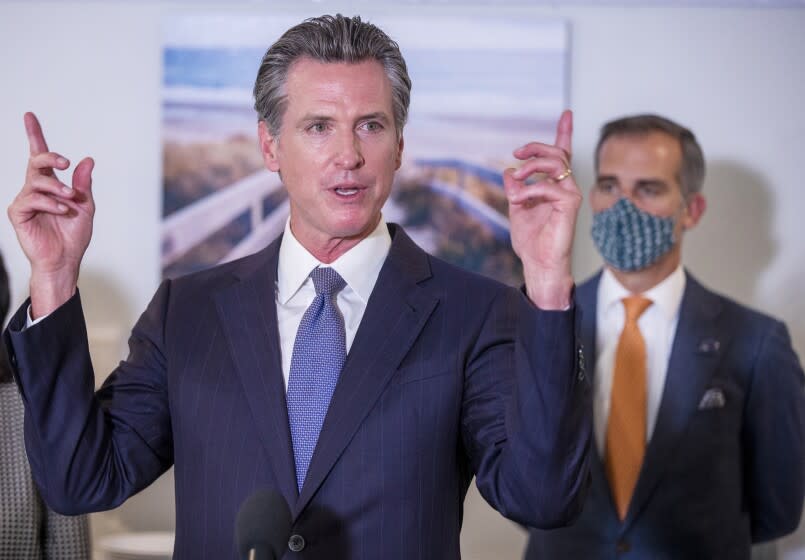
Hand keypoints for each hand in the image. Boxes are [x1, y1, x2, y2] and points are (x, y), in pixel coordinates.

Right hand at [7, 112, 94, 317]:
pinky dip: (49, 203)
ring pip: (36, 181)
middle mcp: (34, 189)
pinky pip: (32, 200)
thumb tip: (87, 159)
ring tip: (69, 200)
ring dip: (56, 188)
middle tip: (64, 161)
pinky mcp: (18, 213)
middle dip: (49, 157)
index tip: (29, 116)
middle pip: (36, 162)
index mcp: (50, 186)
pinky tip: (61, 210)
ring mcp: (25, 200)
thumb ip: (83, 184)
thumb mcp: (85, 206)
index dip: (35, 135)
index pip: (40, 156)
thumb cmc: (74, 236)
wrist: (65, 260)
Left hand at [504, 110, 580, 308]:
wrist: (539, 263)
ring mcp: (570, 194)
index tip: (567, 113)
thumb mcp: (517, 208)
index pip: (560, 155)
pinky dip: (530, 190)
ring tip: (517, 176)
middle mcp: (566, 187)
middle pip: (557, 153)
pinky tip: (518, 200)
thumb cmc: (531, 241)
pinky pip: (550, 186)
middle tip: (517, 154)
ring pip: (556, 163)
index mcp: (554, 186)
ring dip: (532, 165)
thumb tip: (509, 172)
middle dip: (536, 147)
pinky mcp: (570, 204)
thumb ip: (515, 189)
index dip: (564, 132)